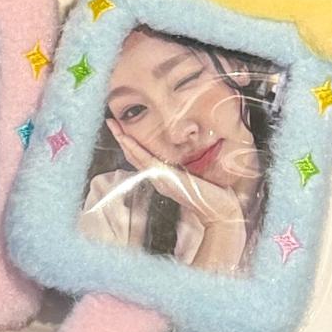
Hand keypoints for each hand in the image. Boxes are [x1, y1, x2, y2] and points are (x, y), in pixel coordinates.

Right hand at [105, 118, 243, 224]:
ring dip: (123, 140)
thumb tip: (193, 154)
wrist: (220, 210)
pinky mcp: (164, 177)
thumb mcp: (198, 176)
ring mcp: (159, 178)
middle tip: (111, 121)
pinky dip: (133, 148)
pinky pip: (144, 160)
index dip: (131, 143)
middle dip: (121, 137)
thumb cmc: (213, 194)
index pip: (142, 158)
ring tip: (113, 126)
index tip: (123, 128)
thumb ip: (190, 167)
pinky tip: (126, 139)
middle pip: (133, 156)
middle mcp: (158, 178)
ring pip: (135, 156)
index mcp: (164, 177)